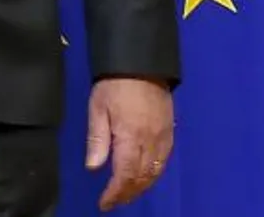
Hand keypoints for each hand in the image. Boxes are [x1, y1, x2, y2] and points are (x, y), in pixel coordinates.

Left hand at [85, 76, 173, 210]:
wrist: (142, 62)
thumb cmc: (114, 84)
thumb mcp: (98, 108)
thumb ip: (97, 139)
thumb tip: (93, 168)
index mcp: (131, 137)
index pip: (124, 175)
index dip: (115, 193)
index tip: (104, 203)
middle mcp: (150, 141)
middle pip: (142, 178)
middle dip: (127, 194)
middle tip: (113, 202)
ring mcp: (163, 137)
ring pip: (155, 172)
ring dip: (141, 187)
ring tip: (126, 194)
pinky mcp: (170, 131)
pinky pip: (164, 160)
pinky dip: (154, 174)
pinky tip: (144, 176)